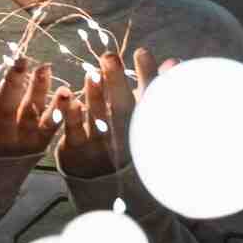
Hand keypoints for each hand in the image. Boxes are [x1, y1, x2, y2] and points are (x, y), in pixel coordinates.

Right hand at [0, 55, 63, 157]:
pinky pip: (50, 127)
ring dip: (40, 91)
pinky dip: (60, 111)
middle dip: (14, 84)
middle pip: (6, 108)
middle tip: (22, 59)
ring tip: (46, 67)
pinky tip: (68, 92)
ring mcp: (18, 140)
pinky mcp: (37, 144)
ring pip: (31, 114)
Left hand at [56, 47, 179, 178]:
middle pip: (122, 110)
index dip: (146, 77)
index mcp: (143, 127)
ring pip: (98, 120)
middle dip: (116, 83)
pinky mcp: (77, 152)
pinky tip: (69, 98)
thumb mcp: (144, 116)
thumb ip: (155, 89)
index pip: (149, 100)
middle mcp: (124, 139)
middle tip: (109, 57)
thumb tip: (173, 62)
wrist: (105, 190)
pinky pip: (74, 133)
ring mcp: (101, 146)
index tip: (141, 52)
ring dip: (94, 97)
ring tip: (91, 73)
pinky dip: (72, 116)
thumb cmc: (128, 140)